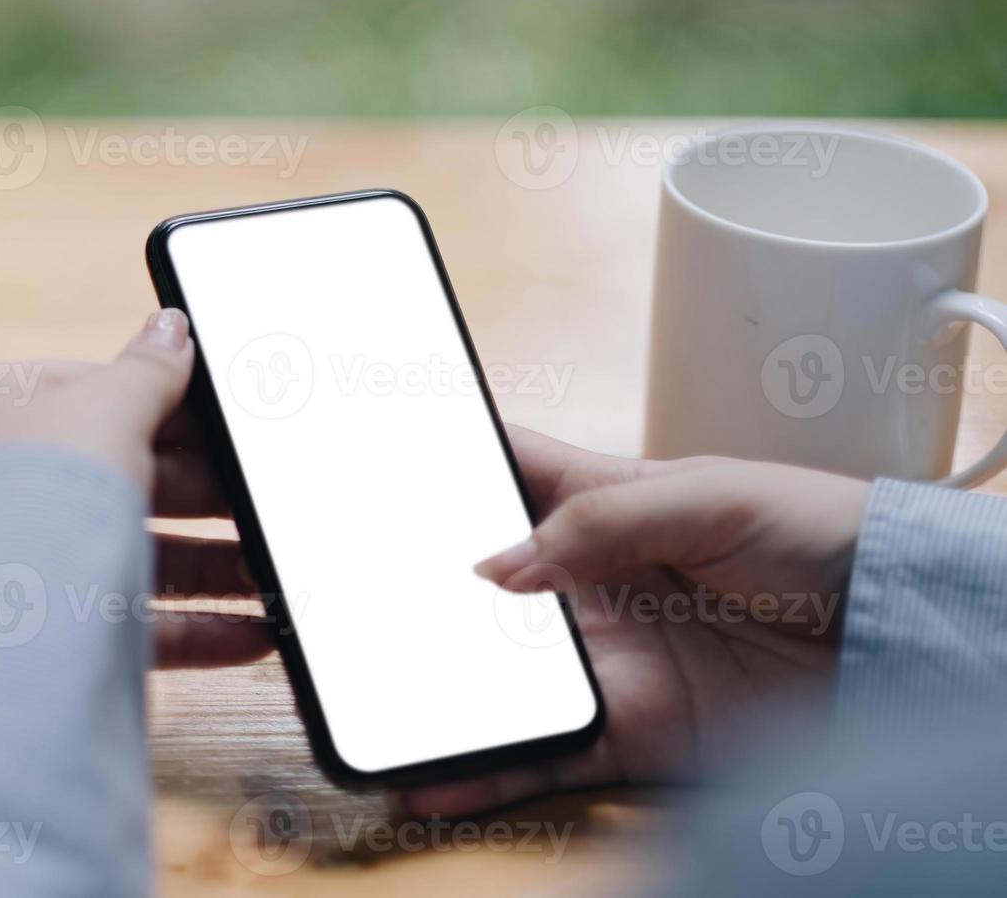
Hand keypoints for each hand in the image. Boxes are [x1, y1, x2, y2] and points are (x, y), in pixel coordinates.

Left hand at [0, 309, 273, 669]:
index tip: (228, 421)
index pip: (89, 395)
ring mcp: (19, 567)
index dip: (167, 406)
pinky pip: (134, 626)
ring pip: (133, 556)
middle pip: (120, 479)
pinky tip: (257, 630)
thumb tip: (172, 328)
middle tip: (262, 496)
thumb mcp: (107, 407)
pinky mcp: (50, 635)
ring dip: (211, 565)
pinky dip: (198, 628)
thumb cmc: (40, 488)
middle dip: (202, 494)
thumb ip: (149, 370)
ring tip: (269, 571)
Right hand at [402, 426, 870, 815]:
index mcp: (598, 500)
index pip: (499, 470)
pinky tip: (431, 773)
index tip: (370, 468)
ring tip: (367, 697)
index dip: (435, 463)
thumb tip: (499, 568)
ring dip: (433, 685)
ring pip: (492, 675)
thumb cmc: (817, 534)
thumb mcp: (711, 496)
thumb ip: (601, 522)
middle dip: (409, 588)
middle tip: (340, 601)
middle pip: (473, 584)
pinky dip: (484, 768)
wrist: (895, 633)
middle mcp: (583, 581)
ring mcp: (599, 657)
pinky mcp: (624, 729)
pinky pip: (539, 754)